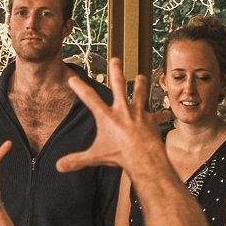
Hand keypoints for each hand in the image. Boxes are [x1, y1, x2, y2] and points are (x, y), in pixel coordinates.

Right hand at [51, 59, 165, 175]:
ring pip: (140, 93)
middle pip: (119, 85)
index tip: (72, 79)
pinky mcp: (151, 119)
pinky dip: (160, 116)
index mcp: (107, 116)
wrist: (144, 156)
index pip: (89, 98)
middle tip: (115, 59)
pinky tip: (165, 115)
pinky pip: (157, 116)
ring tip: (142, 77)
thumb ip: (77, 160)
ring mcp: (139, 112)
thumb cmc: (119, 155)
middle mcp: (123, 110)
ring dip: (141, 84)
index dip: (79, 88)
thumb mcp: (95, 157)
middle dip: (116, 71)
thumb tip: (59, 166)